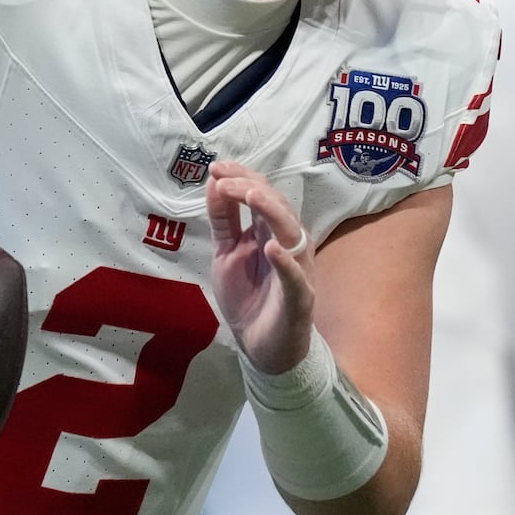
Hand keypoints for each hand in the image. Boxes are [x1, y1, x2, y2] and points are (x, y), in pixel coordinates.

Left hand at [204, 161, 314, 374]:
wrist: (260, 348)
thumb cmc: (248, 297)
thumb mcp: (227, 251)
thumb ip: (224, 219)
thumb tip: (215, 180)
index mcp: (271, 230)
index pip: (261, 194)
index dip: (241, 177)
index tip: (215, 167)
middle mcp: (289, 243)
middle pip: (277, 206)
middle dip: (251, 187)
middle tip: (225, 178)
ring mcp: (297, 269)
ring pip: (291, 232)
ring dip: (271, 211)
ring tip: (250, 196)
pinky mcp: (299, 298)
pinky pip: (295, 277)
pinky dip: (286, 262)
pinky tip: (272, 248)